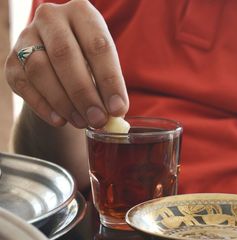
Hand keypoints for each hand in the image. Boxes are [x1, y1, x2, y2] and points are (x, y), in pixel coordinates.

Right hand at [5, 0, 128, 127]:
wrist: (59, 65)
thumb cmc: (90, 64)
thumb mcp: (103, 66)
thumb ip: (109, 87)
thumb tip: (116, 114)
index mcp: (82, 13)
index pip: (98, 46)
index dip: (109, 80)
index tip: (118, 108)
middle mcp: (52, 17)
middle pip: (65, 55)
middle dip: (84, 93)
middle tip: (98, 119)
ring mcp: (27, 36)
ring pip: (39, 69)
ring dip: (63, 101)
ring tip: (82, 122)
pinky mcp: (11, 59)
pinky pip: (23, 84)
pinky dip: (43, 106)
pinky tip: (60, 120)